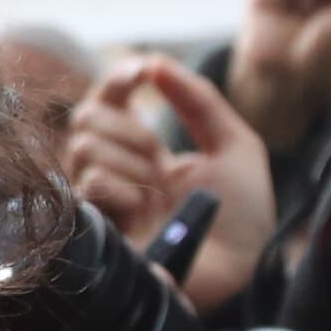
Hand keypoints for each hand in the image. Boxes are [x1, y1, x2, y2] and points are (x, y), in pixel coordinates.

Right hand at [63, 53, 274, 316]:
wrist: (245, 269)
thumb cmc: (245, 216)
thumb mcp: (235, 145)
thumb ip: (199, 99)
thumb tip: (155, 61)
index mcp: (146, 152)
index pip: (109, 102)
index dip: (116, 81)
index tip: (140, 74)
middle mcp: (119, 173)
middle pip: (86, 118)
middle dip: (127, 129)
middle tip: (157, 158)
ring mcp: (105, 202)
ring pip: (85, 147)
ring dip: (130, 163)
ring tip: (157, 193)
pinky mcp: (97, 228)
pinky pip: (89, 183)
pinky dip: (122, 189)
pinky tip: (144, 210)